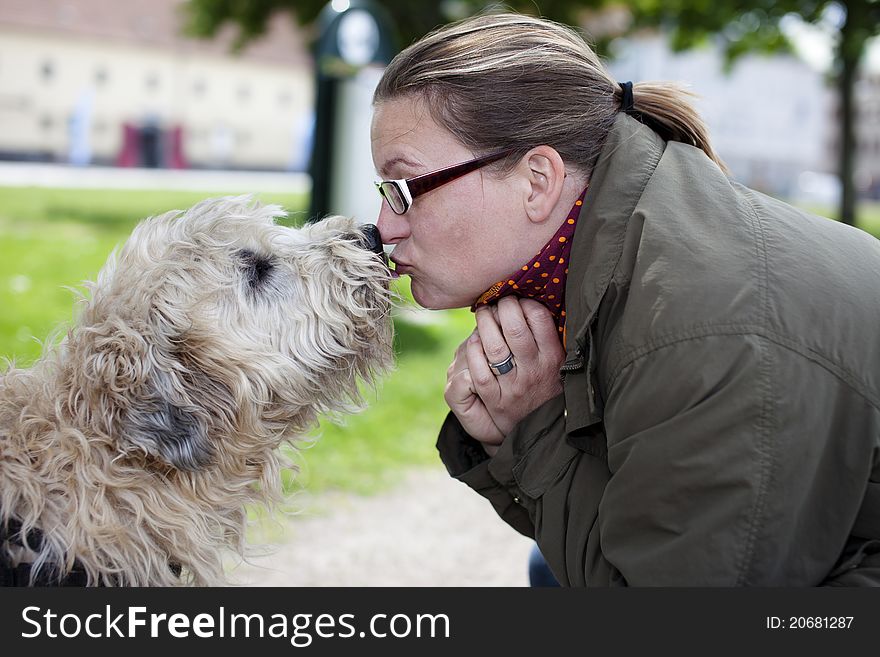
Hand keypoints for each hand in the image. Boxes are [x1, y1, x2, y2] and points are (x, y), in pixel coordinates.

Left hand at [444, 297, 565, 454]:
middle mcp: (534, 371)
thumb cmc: (548, 385)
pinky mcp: (495, 400)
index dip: (525, 301)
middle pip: (515, 328)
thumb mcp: (560, 362)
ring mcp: (513, 386)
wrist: (543, 429)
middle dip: (502, 307)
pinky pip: (479, 370)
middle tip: (497, 301)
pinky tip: (474, 341)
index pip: (539, 318)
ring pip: (494, 346)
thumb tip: (534, 300)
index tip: (518, 299)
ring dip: (484, 323)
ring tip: (482, 313)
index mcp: (553, 358)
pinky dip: (473, 350)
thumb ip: (550, 336)